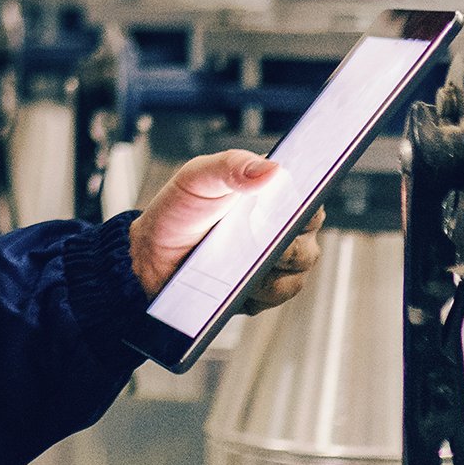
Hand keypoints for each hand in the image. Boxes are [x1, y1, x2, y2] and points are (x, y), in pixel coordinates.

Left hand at [129, 149, 322, 310]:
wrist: (151, 251)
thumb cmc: (181, 209)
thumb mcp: (198, 177)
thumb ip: (231, 166)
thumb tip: (272, 169)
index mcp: (276, 198)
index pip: (311, 202)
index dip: (309, 207)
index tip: (294, 210)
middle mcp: (285, 233)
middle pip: (307, 246)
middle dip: (286, 246)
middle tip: (259, 239)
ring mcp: (276, 267)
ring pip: (294, 277)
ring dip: (268, 271)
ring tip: (238, 263)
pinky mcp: (261, 294)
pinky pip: (270, 299)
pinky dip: (254, 292)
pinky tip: (233, 283)